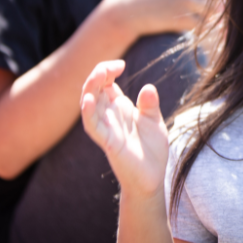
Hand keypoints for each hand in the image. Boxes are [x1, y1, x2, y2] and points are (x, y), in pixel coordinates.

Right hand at [80, 60, 169, 196]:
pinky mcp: (107, 141)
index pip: (105, 82)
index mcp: (120, 106)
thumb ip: (150, 104)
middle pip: (93, 89)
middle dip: (97, 74)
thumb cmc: (151, 148)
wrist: (152, 177)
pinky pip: (92, 126)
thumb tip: (148, 87)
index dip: (108, 70)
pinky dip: (88, 113)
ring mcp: (106, 127)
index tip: (121, 65)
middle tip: (110, 67)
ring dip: (90, 88)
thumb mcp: (154, 121)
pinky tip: (88, 100)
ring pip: (88, 104)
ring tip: (97, 75)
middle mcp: (109, 114)